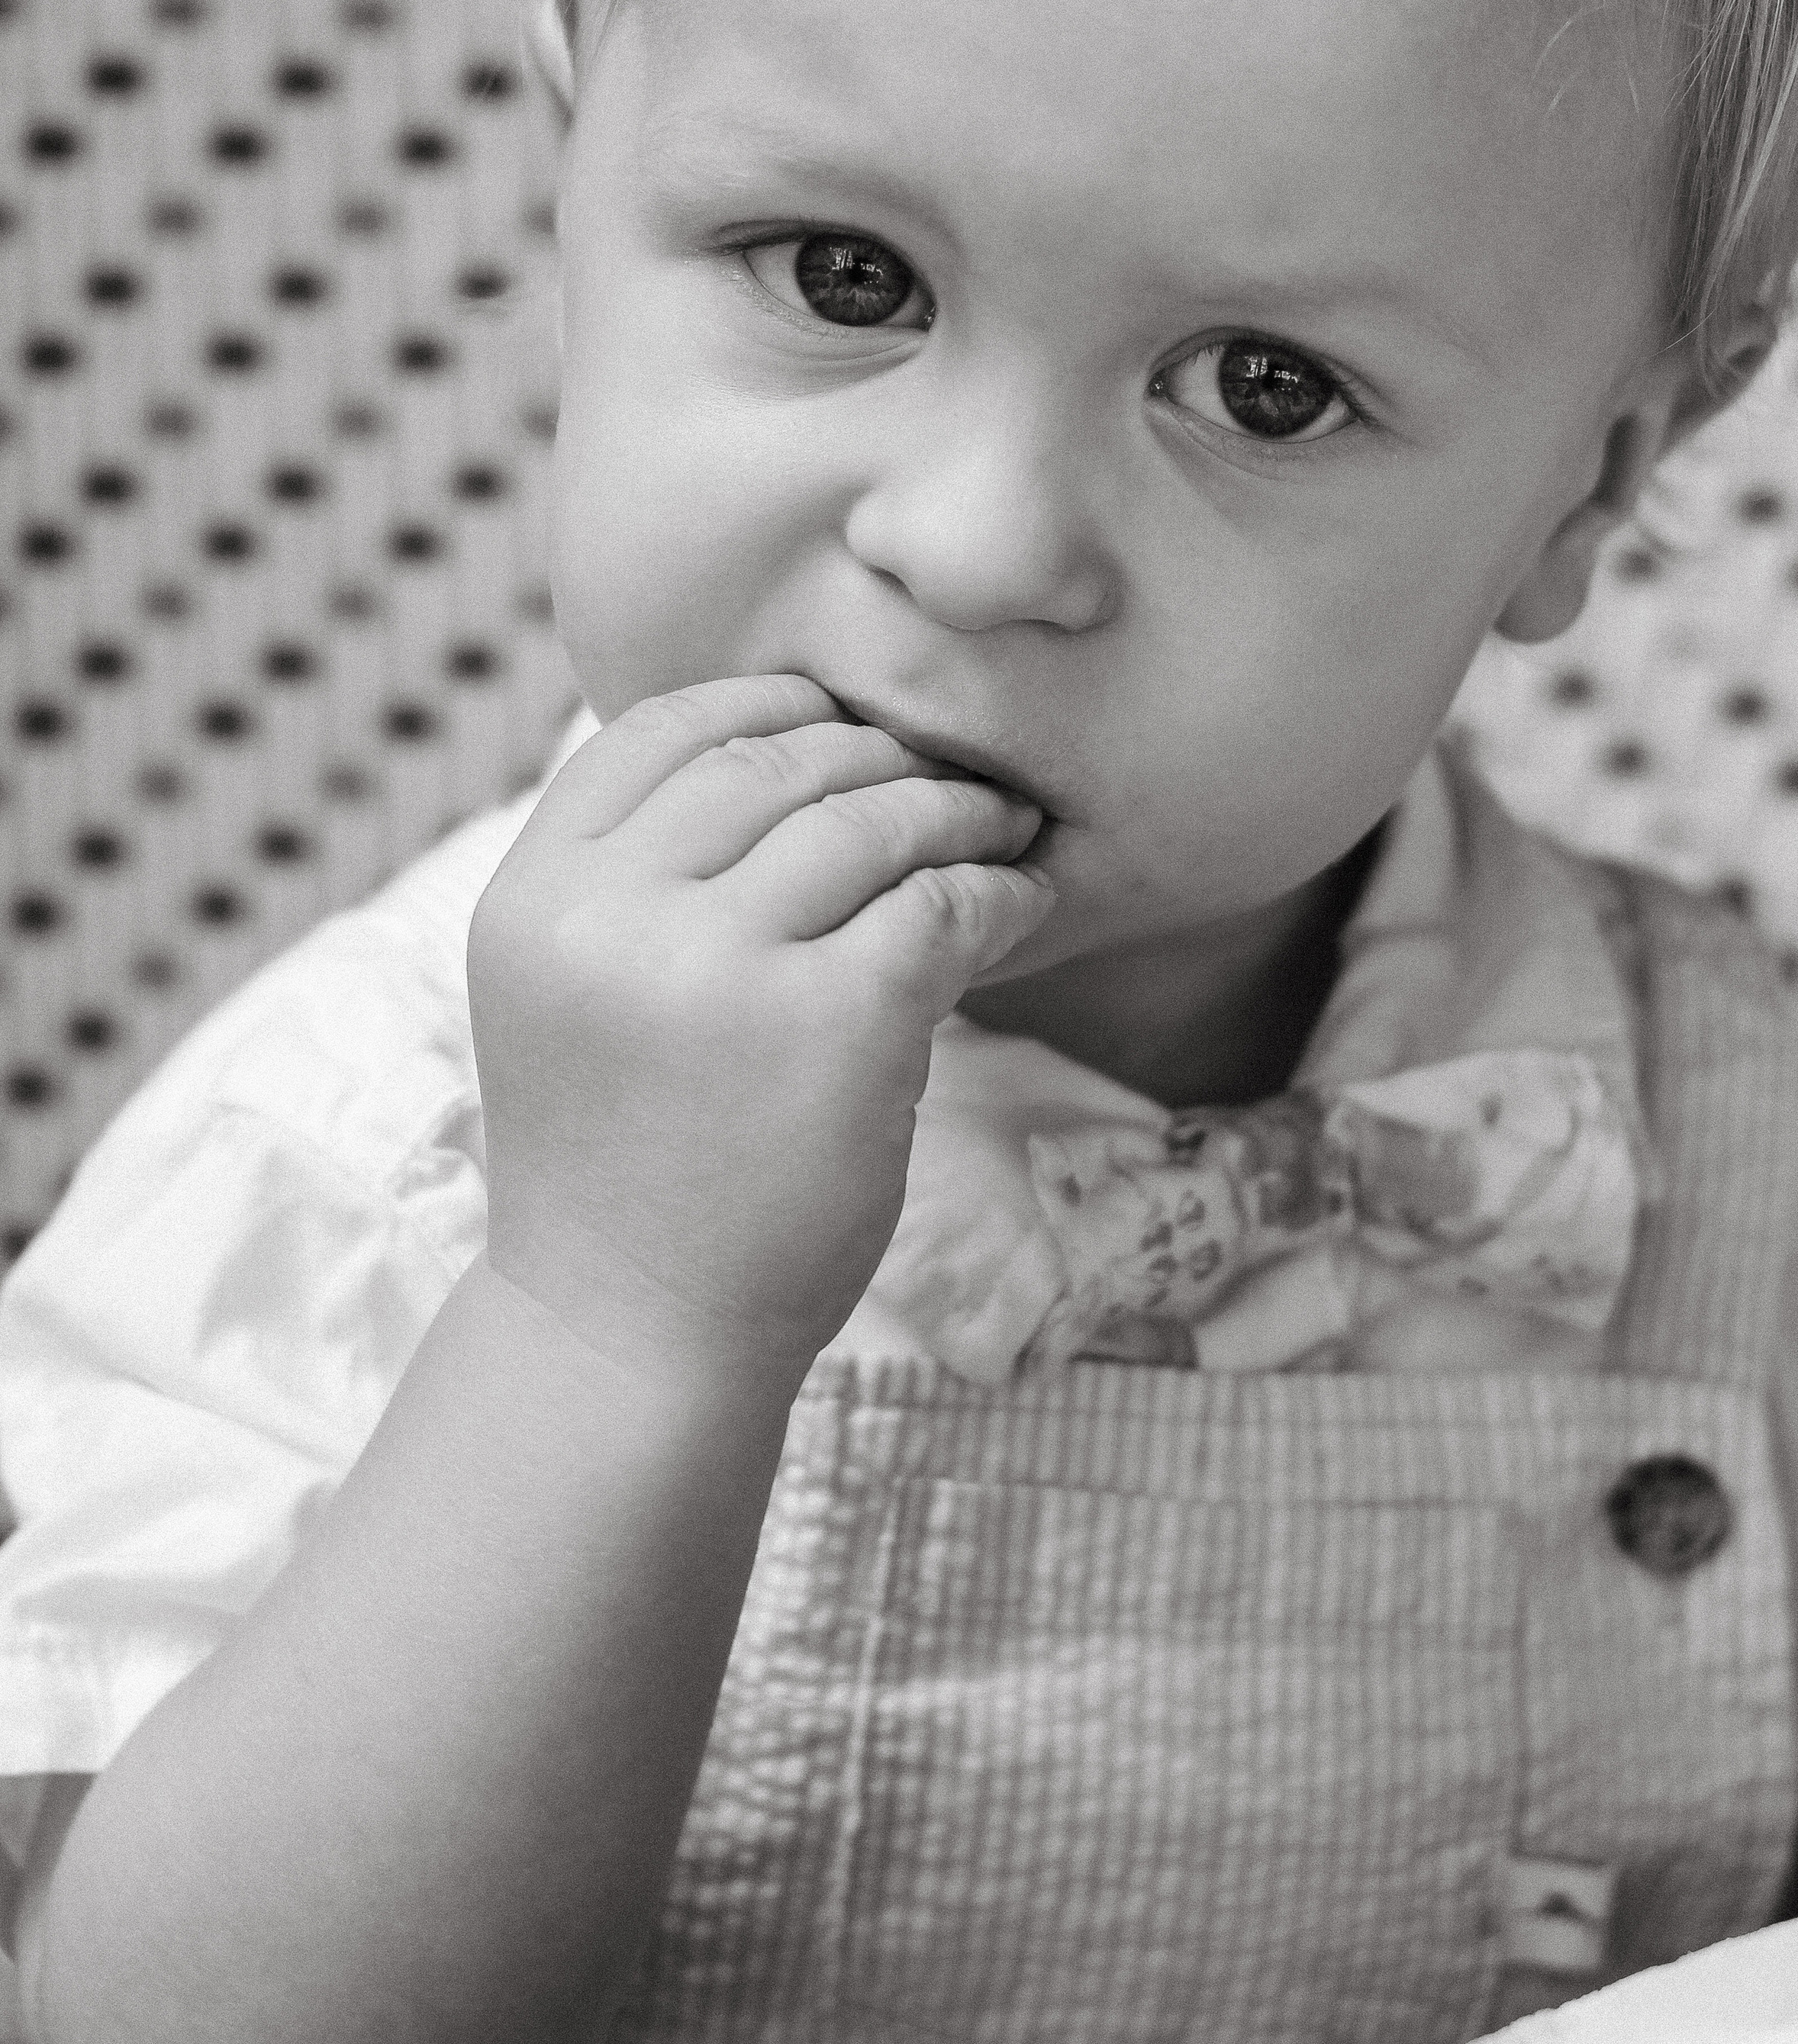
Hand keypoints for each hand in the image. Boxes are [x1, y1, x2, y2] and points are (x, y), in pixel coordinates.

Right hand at [468, 676, 1053, 1383]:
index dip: (763, 705)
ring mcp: (717, 967)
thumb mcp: (571, 990)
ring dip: (954, 814)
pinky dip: (995, 894)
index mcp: (534, 895)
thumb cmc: (622, 1160)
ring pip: (867, 820)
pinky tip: (1017, 904)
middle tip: (948, 778)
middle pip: (773, 762)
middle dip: (877, 758)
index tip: (835, 723)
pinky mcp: (831, 1025)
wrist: (628, 1338)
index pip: (657, 728)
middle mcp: (610, 915)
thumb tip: (777, 741)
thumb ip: (632, 873)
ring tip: (1001, 827)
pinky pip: (938, 908)